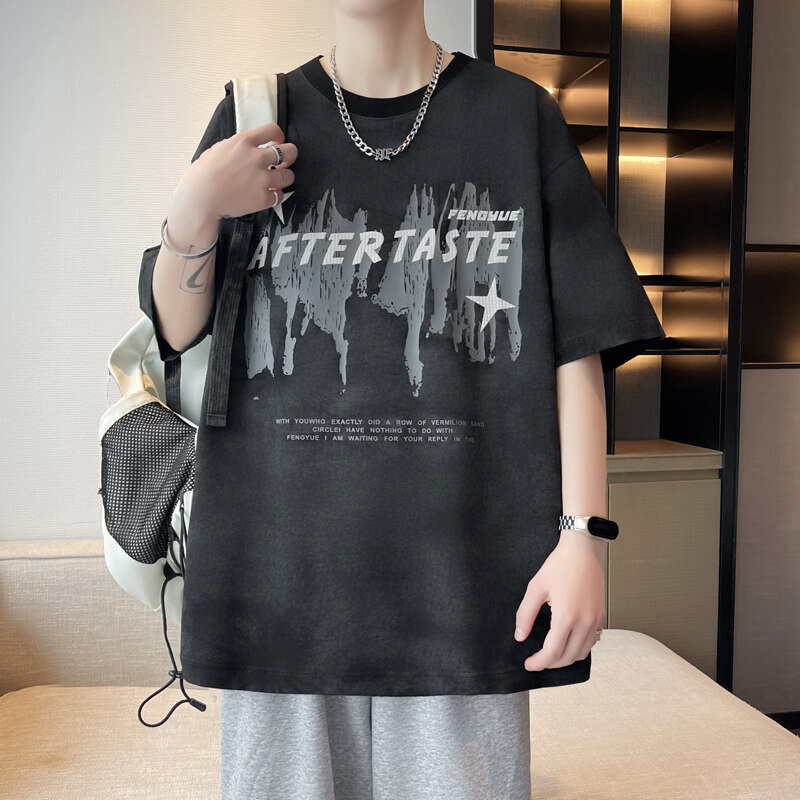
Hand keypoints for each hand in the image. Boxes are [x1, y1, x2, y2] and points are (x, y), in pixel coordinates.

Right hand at [172, 122, 297, 222]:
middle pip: (289, 152)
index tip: (279, 141)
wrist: (200, 197)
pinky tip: (269, 195)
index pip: (272, 130)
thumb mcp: (217, 149)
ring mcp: (262, 178)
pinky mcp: (263, 197)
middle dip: (290, 156)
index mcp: (243, 142)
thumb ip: (236, 147)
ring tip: (278, 180)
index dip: (279, 136)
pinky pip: (280, 196)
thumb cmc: (202, 175)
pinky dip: (276, 196)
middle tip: (286, 162)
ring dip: (285, 178)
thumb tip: (245, 148)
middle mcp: (256, 158)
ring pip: (289, 176)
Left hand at [514, 532, 606, 670]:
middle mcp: (585, 622)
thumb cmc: (560, 565)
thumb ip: (526, 615)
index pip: (552, 652)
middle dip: (550, 664)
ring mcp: (596, 620)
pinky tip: (566, 643)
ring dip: (565, 658)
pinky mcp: (601, 616)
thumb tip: (520, 636)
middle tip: (536, 661)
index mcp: (566, 616)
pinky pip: (591, 643)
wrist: (583, 550)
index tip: (528, 664)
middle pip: (567, 657)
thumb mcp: (536, 588)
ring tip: (550, 654)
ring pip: (581, 653)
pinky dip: (578, 649)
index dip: (539, 663)